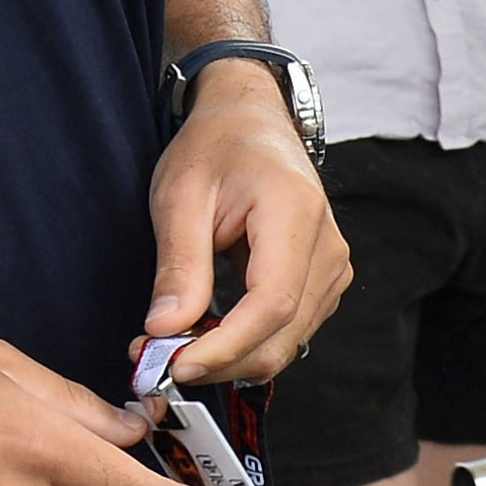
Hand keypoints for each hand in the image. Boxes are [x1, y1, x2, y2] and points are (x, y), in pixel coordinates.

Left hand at [144, 65, 351, 385]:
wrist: (249, 121)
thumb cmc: (216, 146)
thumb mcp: (180, 195)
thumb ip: (178, 265)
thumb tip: (165, 329)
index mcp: (294, 213)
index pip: (270, 304)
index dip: (224, 346)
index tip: (175, 364)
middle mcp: (327, 246)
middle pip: (280, 336)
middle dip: (217, 361)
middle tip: (154, 360)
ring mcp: (331, 268)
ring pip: (284, 343)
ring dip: (227, 357)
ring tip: (171, 344)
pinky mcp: (323, 282)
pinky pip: (286, 332)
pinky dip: (243, 344)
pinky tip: (204, 332)